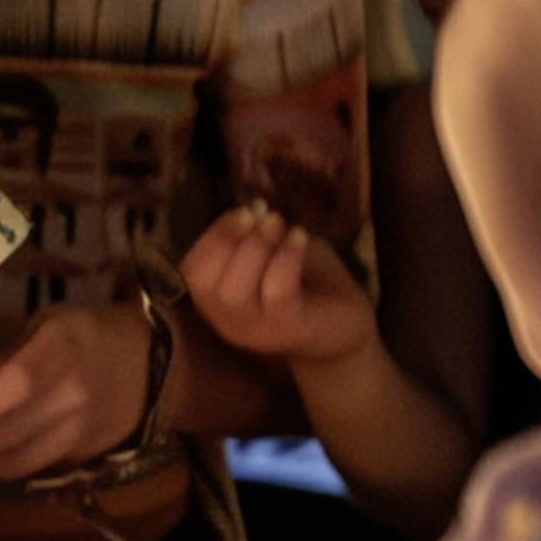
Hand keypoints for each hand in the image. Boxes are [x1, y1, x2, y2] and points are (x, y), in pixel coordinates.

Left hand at [0, 302, 151, 480]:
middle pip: (8, 433)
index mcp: (63, 348)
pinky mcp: (88, 454)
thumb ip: (4, 356)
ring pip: (18, 462)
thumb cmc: (88, 333)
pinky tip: (18, 439)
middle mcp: (76, 393)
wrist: (152, 362)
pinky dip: (17, 460)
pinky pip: (37, 469)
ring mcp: (84, 429)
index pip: (17, 385)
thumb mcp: (46, 325)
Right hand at [179, 201, 375, 365]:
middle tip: (258, 214)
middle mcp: (228, 322)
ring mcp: (257, 330)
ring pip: (235, 293)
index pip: (192, 272)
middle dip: (226, 239)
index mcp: (217, 303)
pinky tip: (300, 236)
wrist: (348, 328)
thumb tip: (253, 209)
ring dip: (255, 247)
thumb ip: (257, 239)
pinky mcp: (288, 328)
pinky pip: (276, 292)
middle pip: (204, 284)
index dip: (211, 236)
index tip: (240, 211)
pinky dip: (286, 257)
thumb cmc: (307, 286)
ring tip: (279, 223)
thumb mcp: (275, 256)